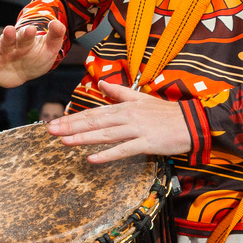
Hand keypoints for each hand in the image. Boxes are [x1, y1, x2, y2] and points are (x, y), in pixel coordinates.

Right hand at [0, 17, 65, 87]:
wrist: (25, 72)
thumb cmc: (37, 57)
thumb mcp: (49, 48)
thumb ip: (55, 36)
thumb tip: (57, 23)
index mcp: (23, 40)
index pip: (25, 36)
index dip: (27, 33)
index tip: (31, 29)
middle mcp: (8, 46)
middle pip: (8, 40)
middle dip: (8, 36)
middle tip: (10, 30)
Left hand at [47, 82, 192, 163]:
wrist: (191, 122)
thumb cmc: (166, 113)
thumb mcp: (141, 98)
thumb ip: (119, 92)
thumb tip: (100, 84)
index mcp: (125, 107)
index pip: (94, 113)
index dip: (73, 118)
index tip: (55, 122)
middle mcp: (127, 116)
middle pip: (94, 122)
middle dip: (71, 127)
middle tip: (50, 131)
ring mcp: (137, 130)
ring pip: (105, 134)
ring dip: (83, 138)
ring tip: (64, 141)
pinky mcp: (147, 143)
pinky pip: (124, 150)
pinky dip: (107, 155)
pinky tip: (92, 159)